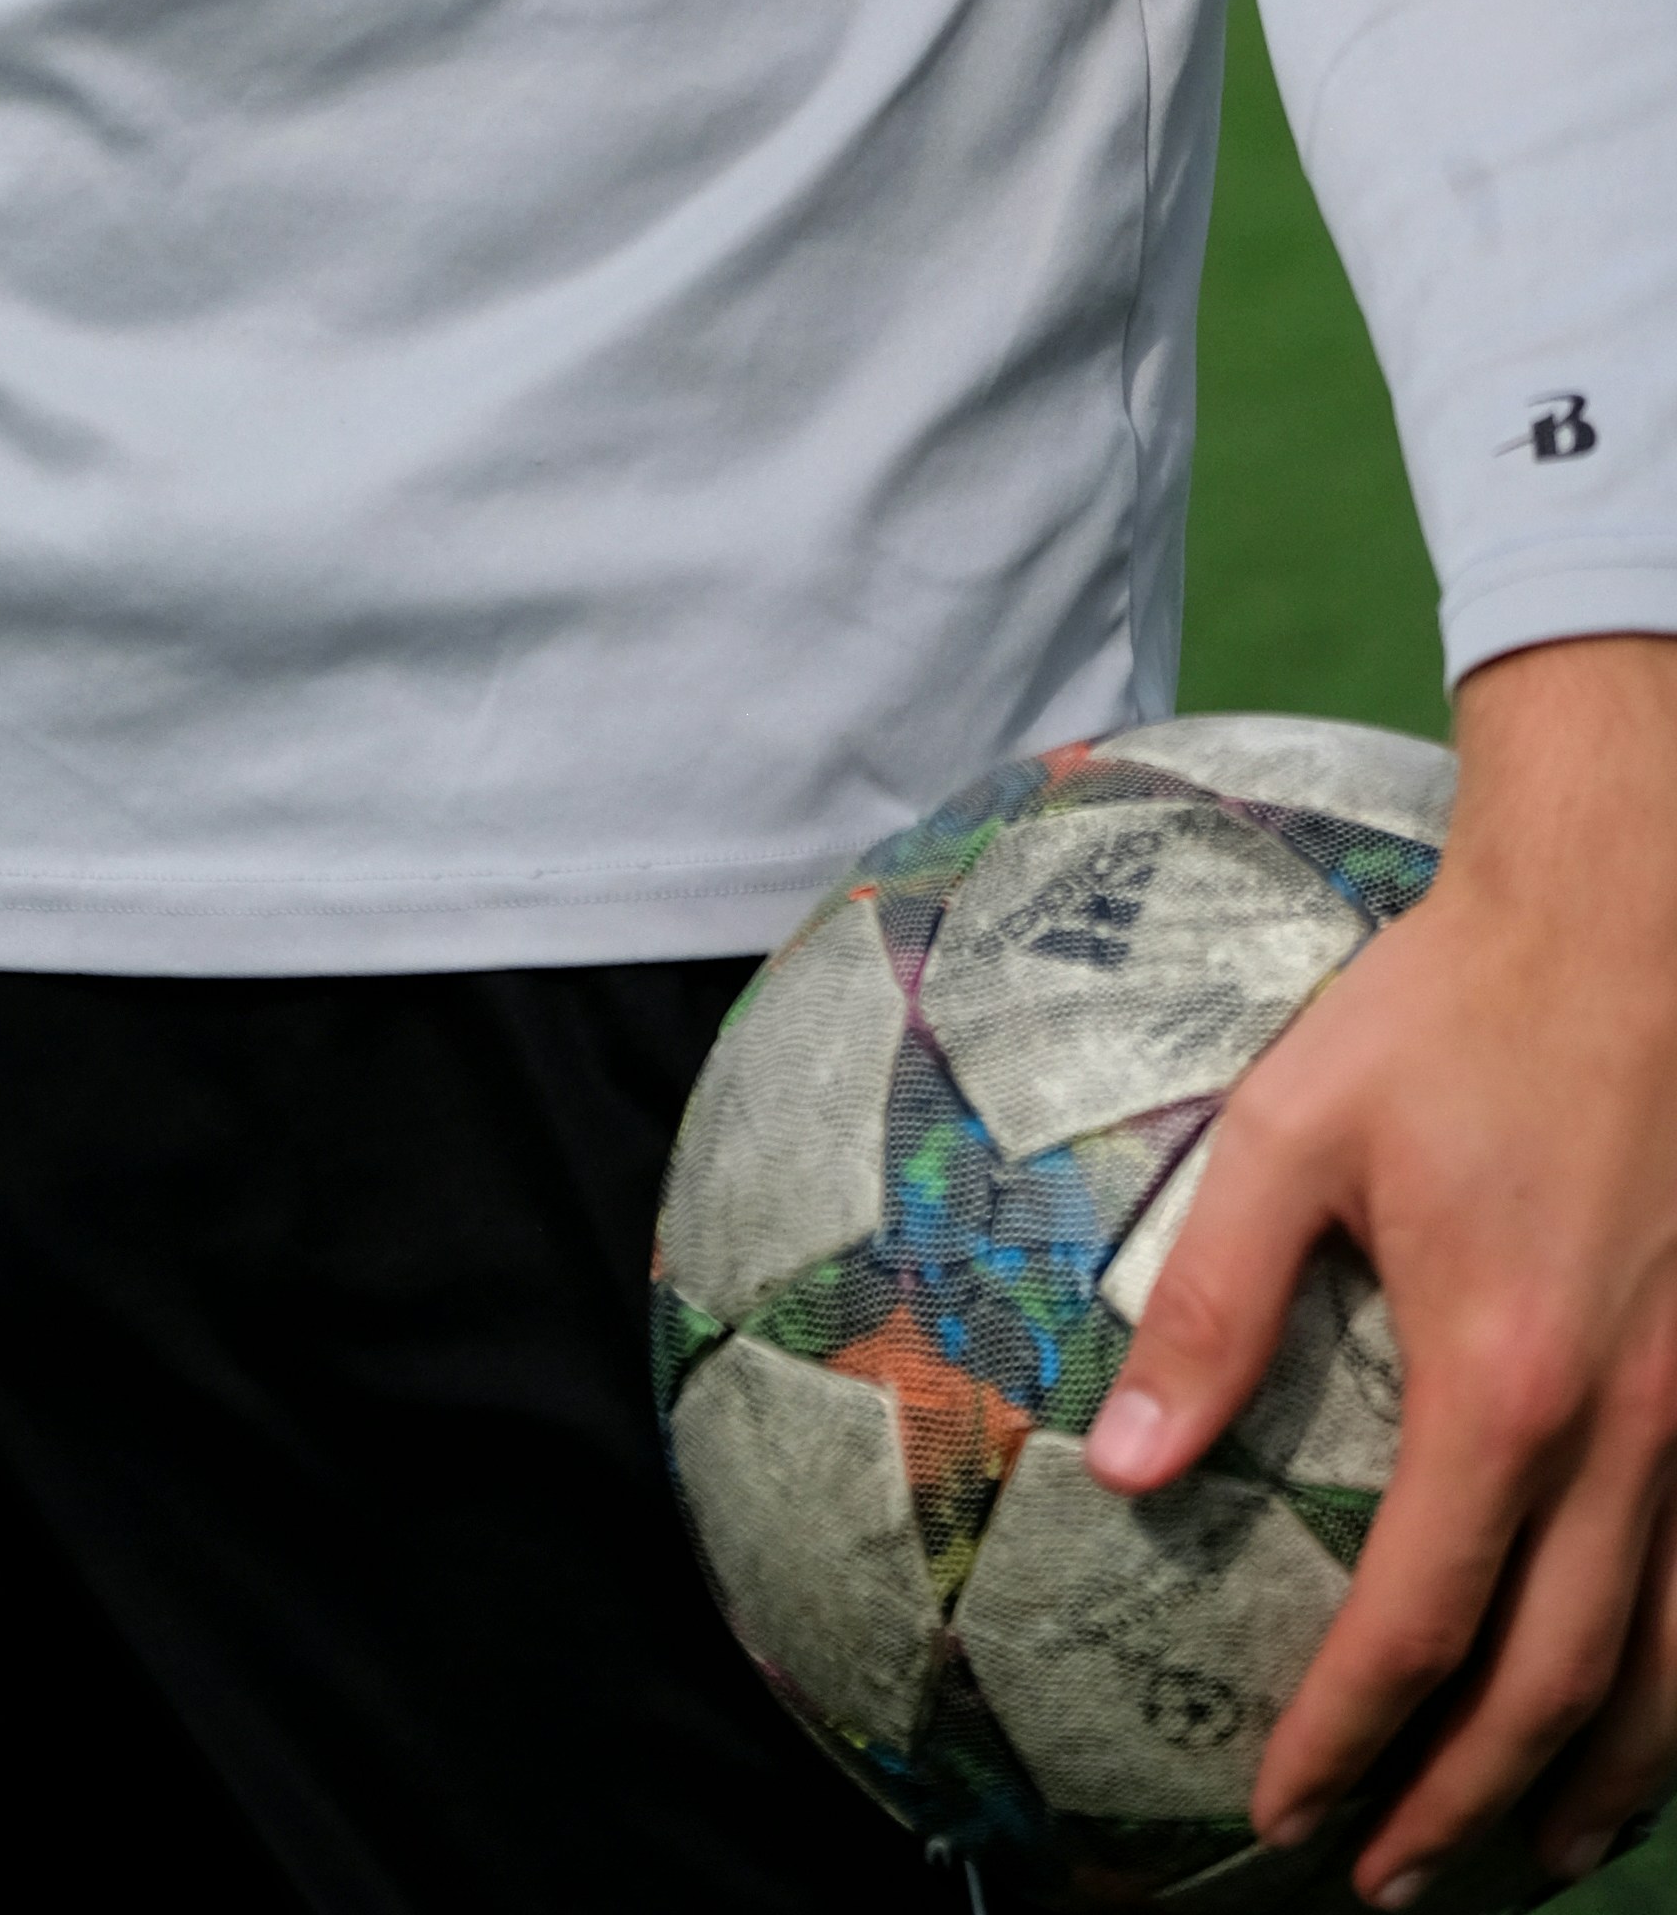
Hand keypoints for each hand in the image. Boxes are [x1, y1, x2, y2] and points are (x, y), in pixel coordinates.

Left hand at [1084, 636, 1676, 1899]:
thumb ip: (1209, 1302)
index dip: (1350, 1738)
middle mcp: (1628, 1434)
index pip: (1419, 1620)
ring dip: (1593, 1787)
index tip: (1283, 1815)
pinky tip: (1637, 1735)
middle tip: (1388, 1884)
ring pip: (1674, 1674)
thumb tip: (1119, 1460)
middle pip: (1557, 1688)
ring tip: (1518, 1859)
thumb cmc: (1449, 1016)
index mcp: (1504, 1379)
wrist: (1631, 921)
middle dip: (1468, 1810)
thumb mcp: (1294, 1128)